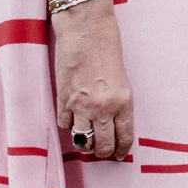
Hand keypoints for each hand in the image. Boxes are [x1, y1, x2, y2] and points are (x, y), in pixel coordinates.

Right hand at [53, 0, 134, 160]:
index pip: (124, 136)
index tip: (118, 155)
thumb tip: (112, 126)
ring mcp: (81, 106)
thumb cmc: (107, 51)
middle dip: (101, 152)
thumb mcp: (121, 80)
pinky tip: (71, 121)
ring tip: (86, 141)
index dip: (121, 150)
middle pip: (101, 144)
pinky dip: (68, 125)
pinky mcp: (62, 100)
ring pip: (81, 140)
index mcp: (124, 101)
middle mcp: (103, 107)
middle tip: (101, 152)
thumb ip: (117, 103)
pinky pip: (65, 124)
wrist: (86, 32)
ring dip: (83, 143)